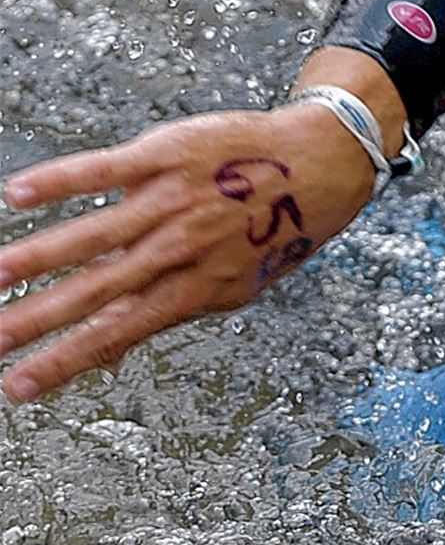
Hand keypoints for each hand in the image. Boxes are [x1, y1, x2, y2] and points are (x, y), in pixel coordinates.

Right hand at [0, 50, 405, 403]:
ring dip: (36, 259)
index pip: (115, 335)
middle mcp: (177, 252)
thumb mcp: (231, 289)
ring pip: (91, 236)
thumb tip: (109, 352)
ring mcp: (169, 202)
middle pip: (95, 294)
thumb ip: (167, 314)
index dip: (65, 364)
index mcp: (191, 292)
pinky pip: (104, 171)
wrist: (315, 166)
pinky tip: (18, 195)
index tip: (19, 389)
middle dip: (37, 322)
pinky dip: (61, 182)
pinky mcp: (165, 155)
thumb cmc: (270, 233)